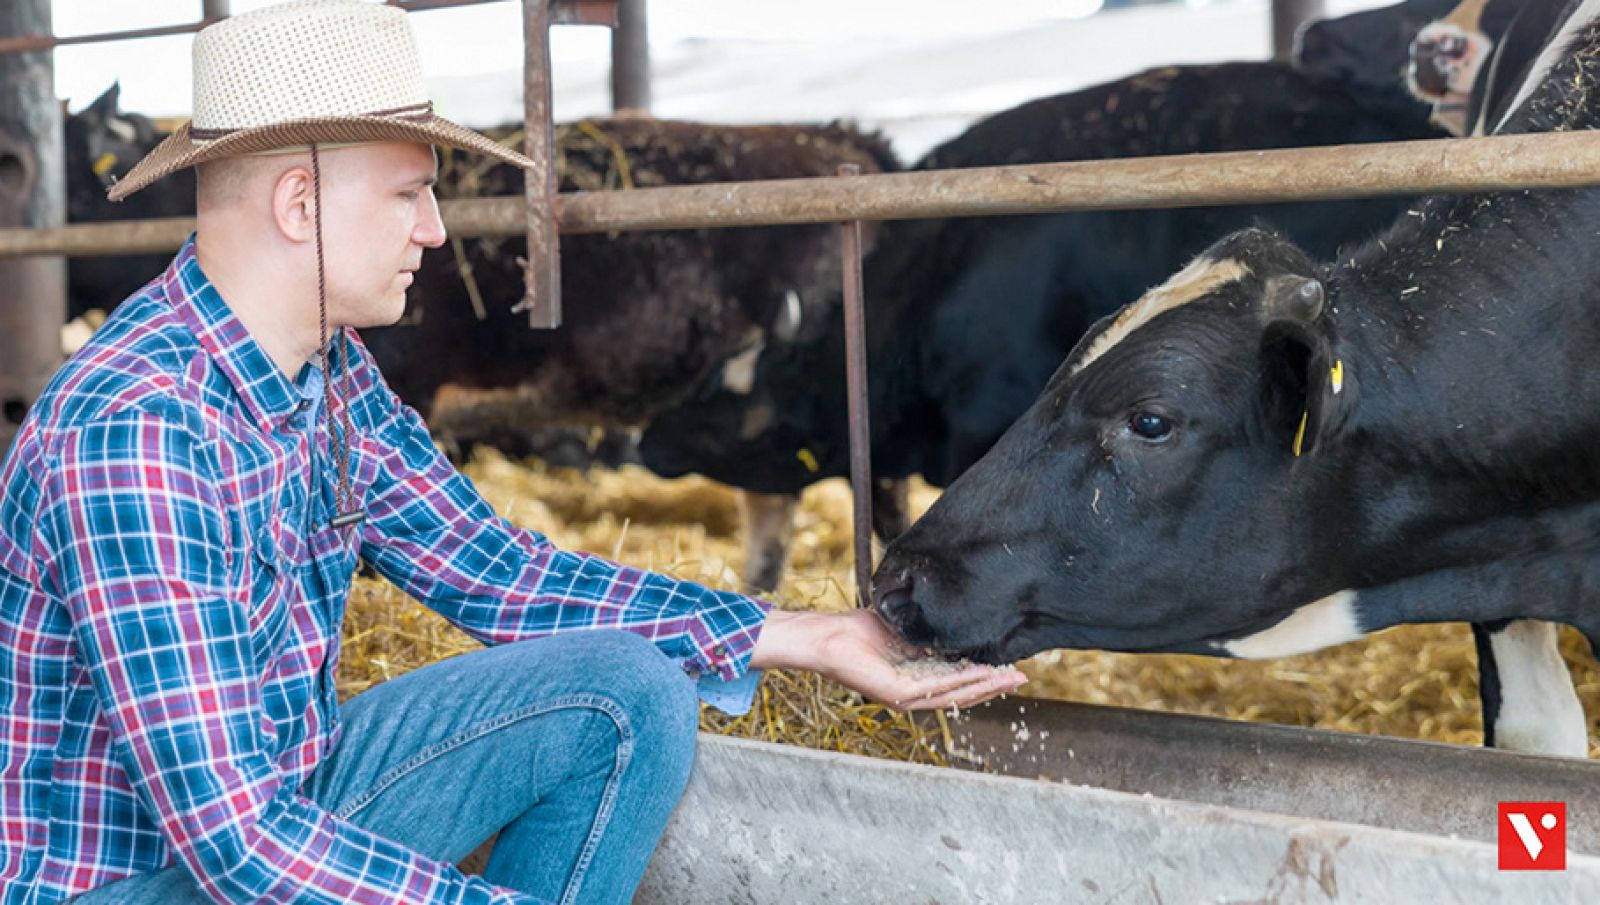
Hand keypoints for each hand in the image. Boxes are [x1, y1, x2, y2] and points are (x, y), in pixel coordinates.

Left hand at [749, 608, 1027, 710]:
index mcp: (916, 679)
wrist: (828, 636)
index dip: (984, 677)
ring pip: (953, 695)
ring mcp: (905, 696)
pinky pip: (935, 688)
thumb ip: (925, 631)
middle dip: (993, 685)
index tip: (1010, 667)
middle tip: (1021, 678)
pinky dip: (960, 681)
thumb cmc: (858, 630)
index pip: (957, 681)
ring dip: (984, 686)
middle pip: (961, 694)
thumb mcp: (902, 627)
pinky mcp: (895, 694)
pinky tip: (981, 674)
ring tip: (1010, 678)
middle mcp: (913, 693)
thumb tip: (950, 616)